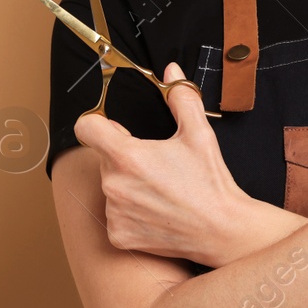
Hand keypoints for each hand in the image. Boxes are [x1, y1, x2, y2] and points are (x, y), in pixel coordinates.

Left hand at [73, 61, 248, 262]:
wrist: (221, 229)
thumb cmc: (210, 182)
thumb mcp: (200, 134)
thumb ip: (181, 97)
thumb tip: (171, 71)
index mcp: (127, 156)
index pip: (86, 127)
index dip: (99, 123)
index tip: (115, 130)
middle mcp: (113, 185)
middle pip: (105, 159)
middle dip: (125, 157)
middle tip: (158, 166)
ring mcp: (114, 213)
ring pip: (111, 188)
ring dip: (128, 185)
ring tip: (161, 191)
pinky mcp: (119, 236)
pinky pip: (116, 216)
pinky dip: (131, 213)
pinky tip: (157, 212)